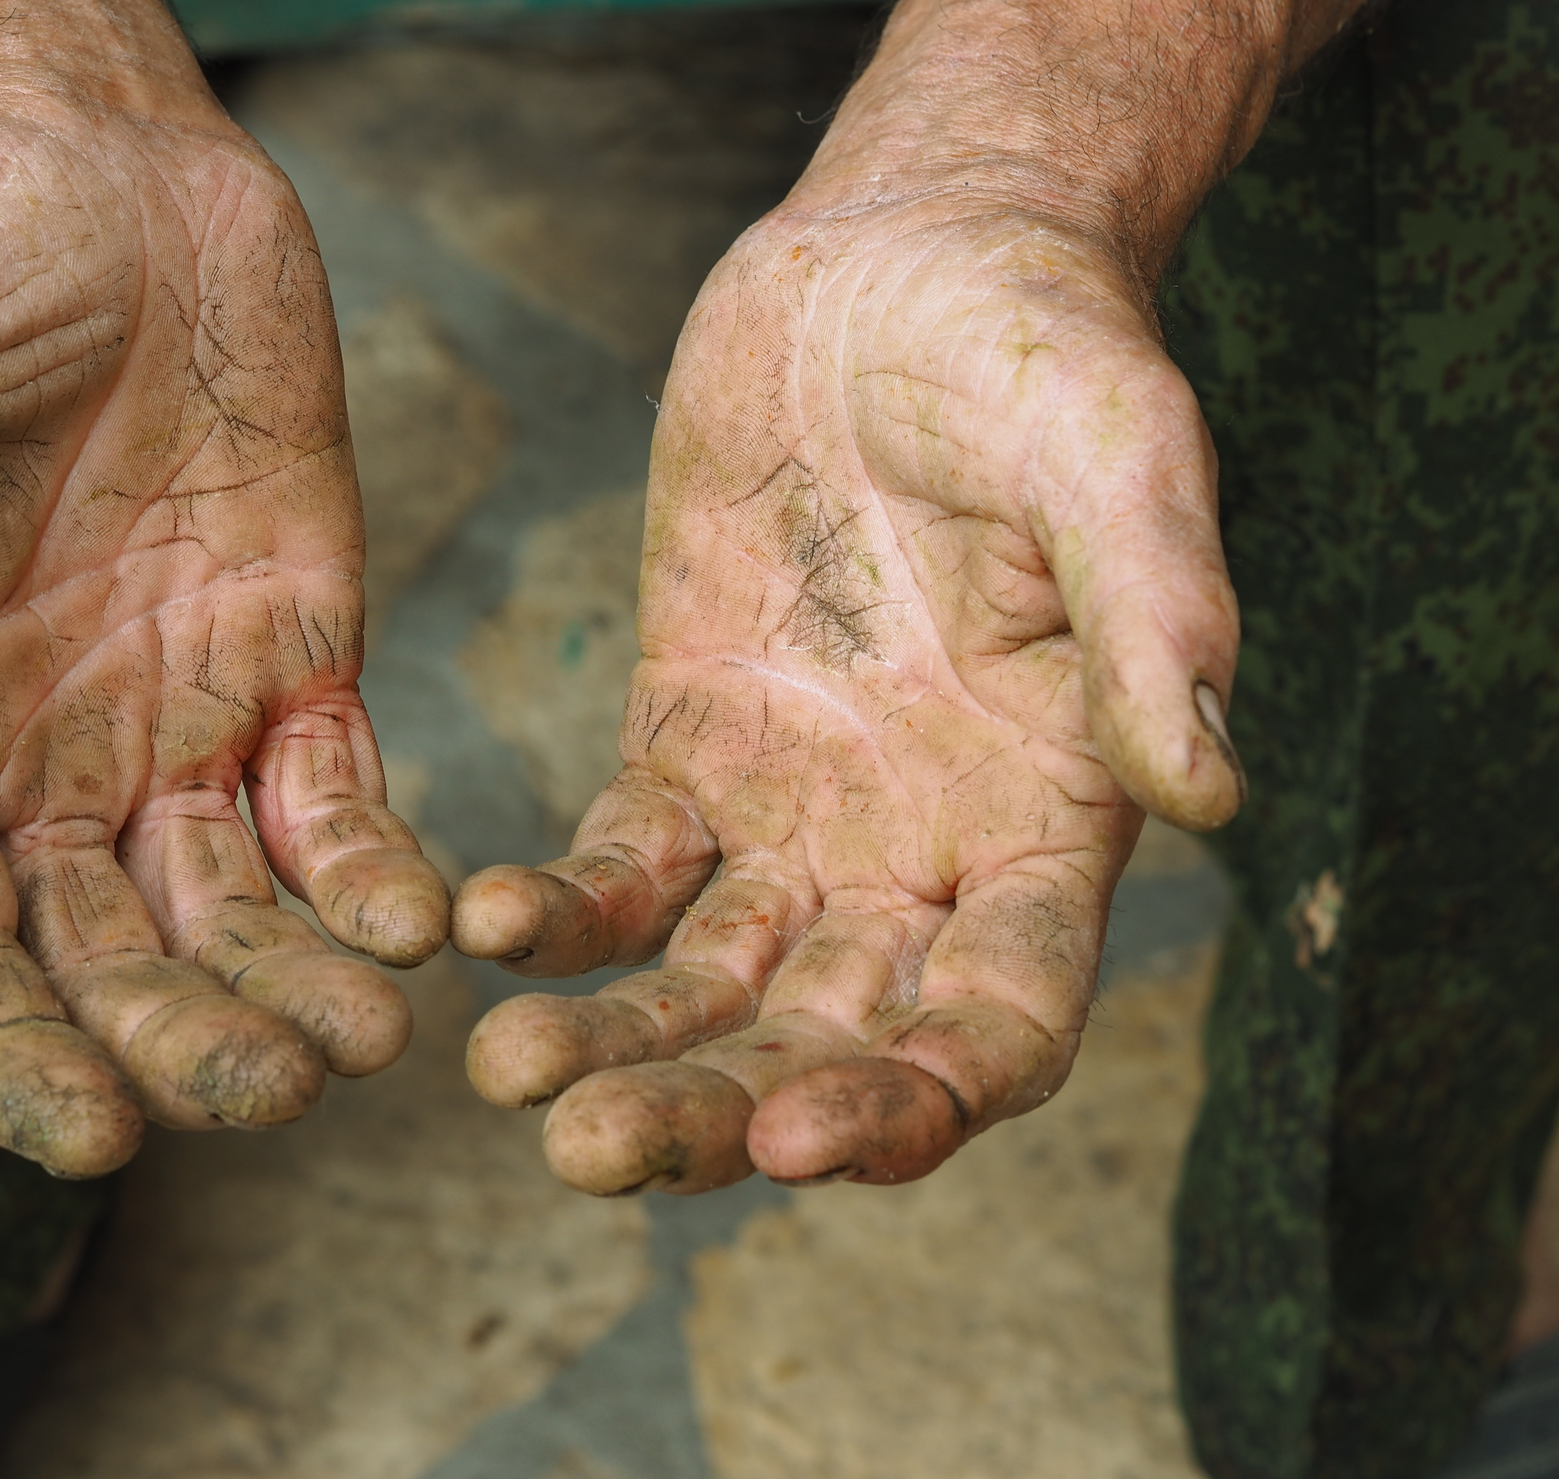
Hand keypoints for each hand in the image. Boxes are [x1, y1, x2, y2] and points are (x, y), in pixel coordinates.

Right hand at [0, 18, 447, 1176]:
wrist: (101, 184)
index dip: (5, 1054)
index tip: (90, 1132)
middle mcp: (46, 765)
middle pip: (107, 958)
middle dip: (183, 1042)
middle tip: (273, 1096)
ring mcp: (181, 727)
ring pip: (237, 910)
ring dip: (299, 990)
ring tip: (369, 1043)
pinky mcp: (301, 667)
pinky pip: (343, 803)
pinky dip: (379, 873)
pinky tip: (422, 923)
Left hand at [447, 2, 1290, 1190]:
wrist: (902, 258)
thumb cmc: (1037, 348)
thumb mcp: (1116, 456)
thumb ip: (1156, 617)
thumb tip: (1211, 796)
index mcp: (1048, 820)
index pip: (1001, 1021)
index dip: (913, 1101)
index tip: (797, 1135)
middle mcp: (923, 851)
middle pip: (827, 1037)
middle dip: (719, 1110)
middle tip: (590, 1149)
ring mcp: (795, 811)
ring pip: (709, 981)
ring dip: (619, 1044)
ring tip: (510, 1077)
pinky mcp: (686, 743)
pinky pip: (618, 864)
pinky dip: (558, 911)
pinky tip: (484, 926)